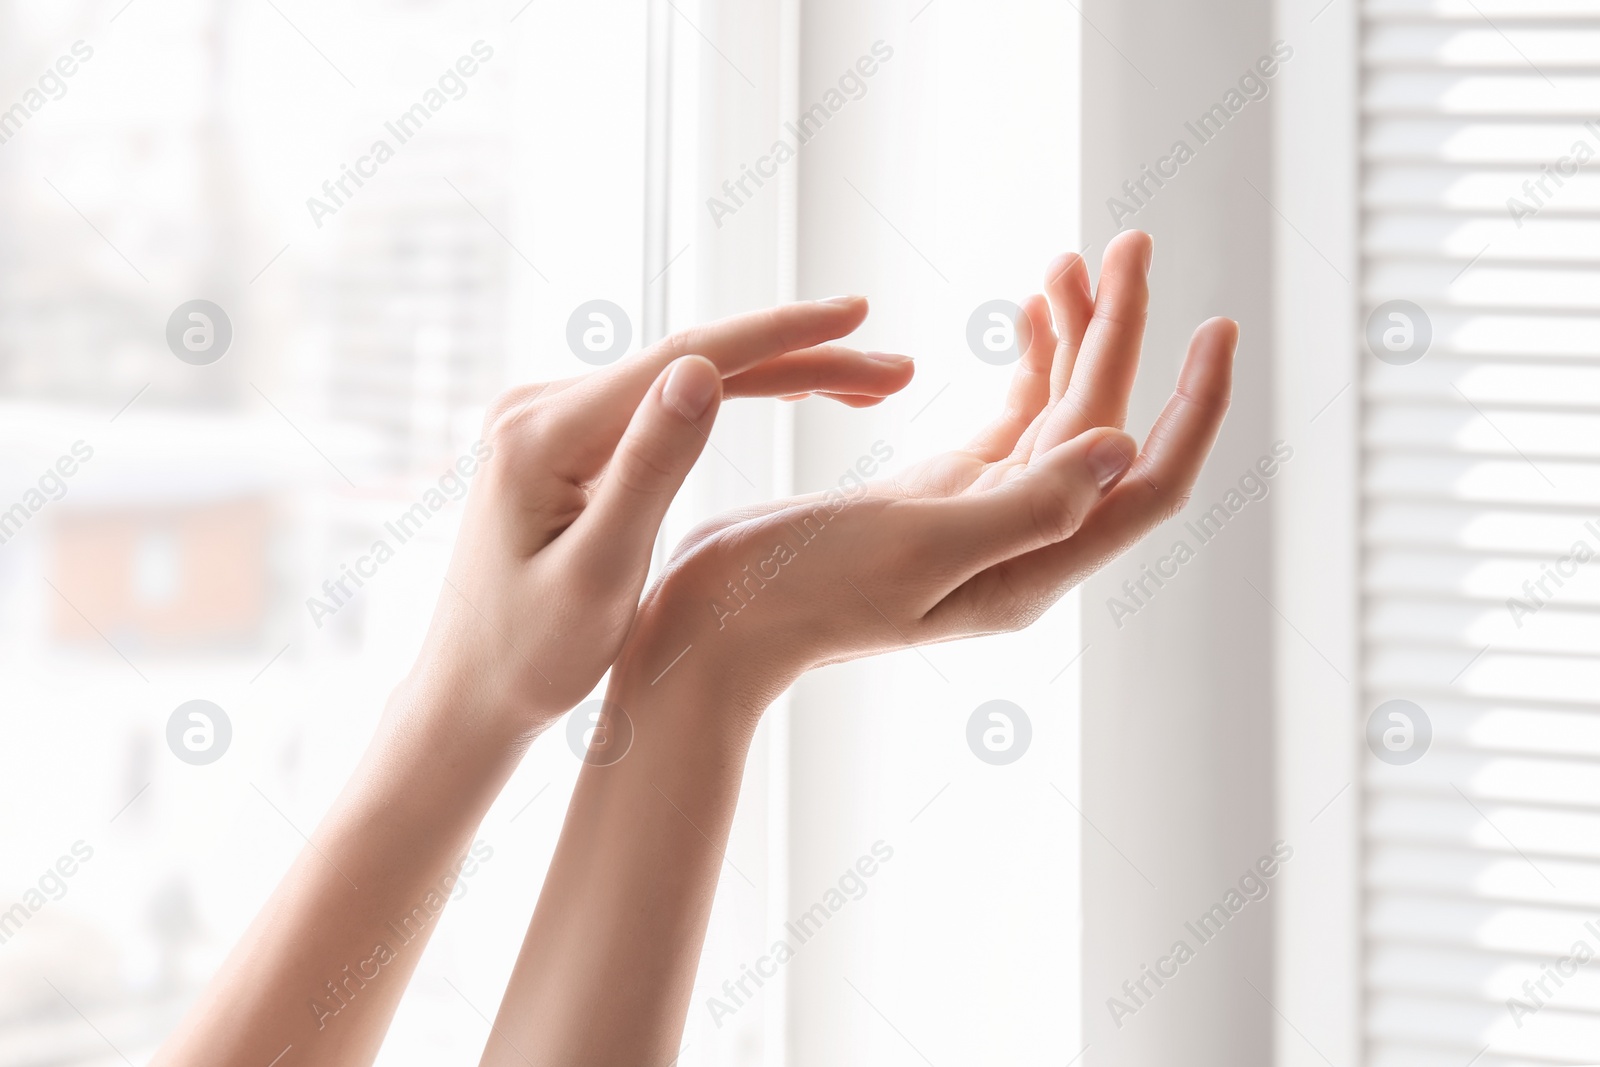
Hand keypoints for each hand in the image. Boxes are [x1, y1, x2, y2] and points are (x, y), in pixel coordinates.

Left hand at [400, 298, 913, 739]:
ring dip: (777, 374)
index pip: (683, 359)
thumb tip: (700, 370)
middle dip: (799, 358)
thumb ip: (649, 470)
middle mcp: (540, 406)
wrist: (468, 694)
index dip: (779, 335)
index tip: (856, 318)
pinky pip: (661, 404)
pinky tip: (786, 392)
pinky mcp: (565, 439)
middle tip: (896, 370)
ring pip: (685, 379)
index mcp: (542, 433)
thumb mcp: (598, 572)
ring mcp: (550, 418)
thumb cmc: (530, 658)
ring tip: (865, 385)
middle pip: (693, 361)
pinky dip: (732, 398)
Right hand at [629, 231, 1234, 704]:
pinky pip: (1006, 418)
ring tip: (1074, 259)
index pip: (1147, 486)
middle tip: (1129, 243)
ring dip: (1074, 337)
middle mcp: (1019, 543)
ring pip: (1056, 415)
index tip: (1214, 325)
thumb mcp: (918, 549)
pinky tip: (1030, 311)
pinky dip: (1025, 363)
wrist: (716, 623)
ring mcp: (978, 515)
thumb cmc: (802, 596)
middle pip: (1103, 428)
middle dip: (1124, 335)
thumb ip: (1026, 506)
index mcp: (1031, 567)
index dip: (1193, 409)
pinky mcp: (935, 492)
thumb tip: (1123, 448)